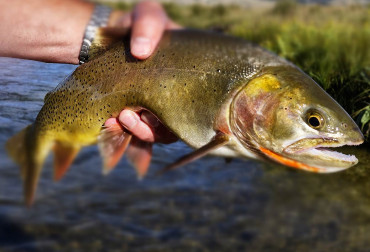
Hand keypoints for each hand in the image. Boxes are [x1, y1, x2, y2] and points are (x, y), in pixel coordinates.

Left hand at [106, 1, 179, 142]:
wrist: (113, 34)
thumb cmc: (137, 25)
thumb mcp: (147, 16)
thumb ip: (148, 25)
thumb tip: (142, 52)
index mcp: (186, 80)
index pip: (193, 108)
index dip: (178, 119)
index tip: (153, 112)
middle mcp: (174, 98)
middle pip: (169, 129)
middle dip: (149, 130)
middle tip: (127, 117)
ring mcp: (154, 106)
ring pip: (151, 133)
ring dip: (134, 132)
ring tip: (116, 119)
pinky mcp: (135, 110)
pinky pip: (132, 129)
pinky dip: (121, 130)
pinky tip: (108, 122)